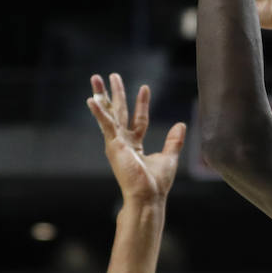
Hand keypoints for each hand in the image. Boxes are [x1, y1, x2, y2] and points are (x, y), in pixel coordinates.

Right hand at [87, 73, 185, 205]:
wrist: (148, 196)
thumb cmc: (157, 183)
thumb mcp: (169, 157)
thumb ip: (173, 141)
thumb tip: (181, 124)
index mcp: (134, 145)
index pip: (138, 119)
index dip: (142, 103)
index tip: (144, 87)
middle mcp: (123, 142)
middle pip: (119, 112)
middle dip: (115, 94)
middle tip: (111, 76)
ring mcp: (116, 143)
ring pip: (109, 113)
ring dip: (102, 95)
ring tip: (95, 78)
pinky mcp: (113, 145)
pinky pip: (105, 125)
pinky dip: (98, 112)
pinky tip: (91, 99)